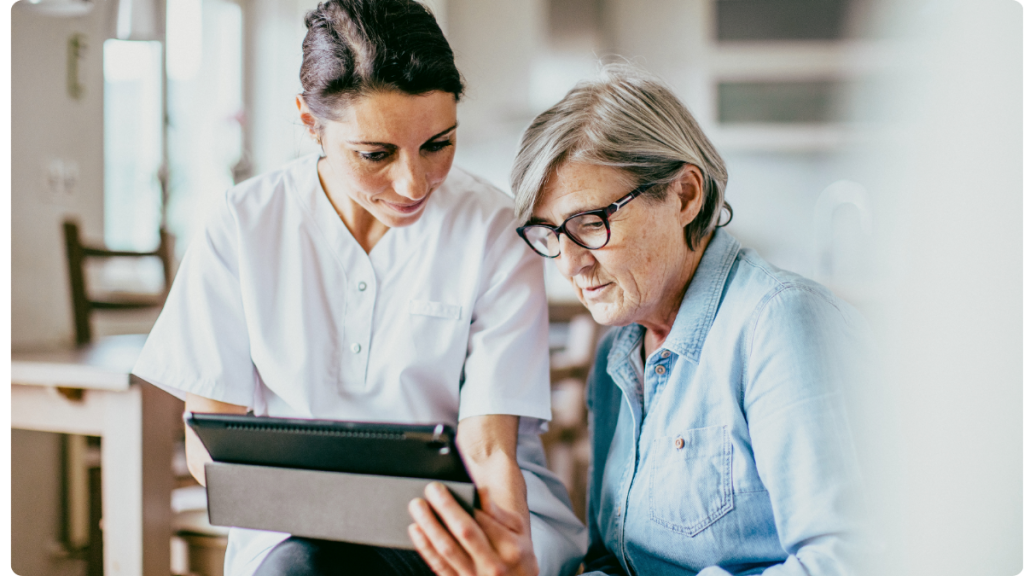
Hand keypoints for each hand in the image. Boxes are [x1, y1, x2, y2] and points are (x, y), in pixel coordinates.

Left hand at [408, 482, 538, 575]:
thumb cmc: (517, 556)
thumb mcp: (518, 533)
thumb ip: (499, 512)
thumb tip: (480, 490)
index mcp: (510, 547)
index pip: (482, 520)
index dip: (461, 503)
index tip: (443, 488)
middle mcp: (493, 564)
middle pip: (464, 531)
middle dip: (445, 508)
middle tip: (430, 489)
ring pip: (448, 550)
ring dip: (430, 526)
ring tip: (417, 507)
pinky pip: (439, 566)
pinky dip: (425, 547)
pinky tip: (416, 530)